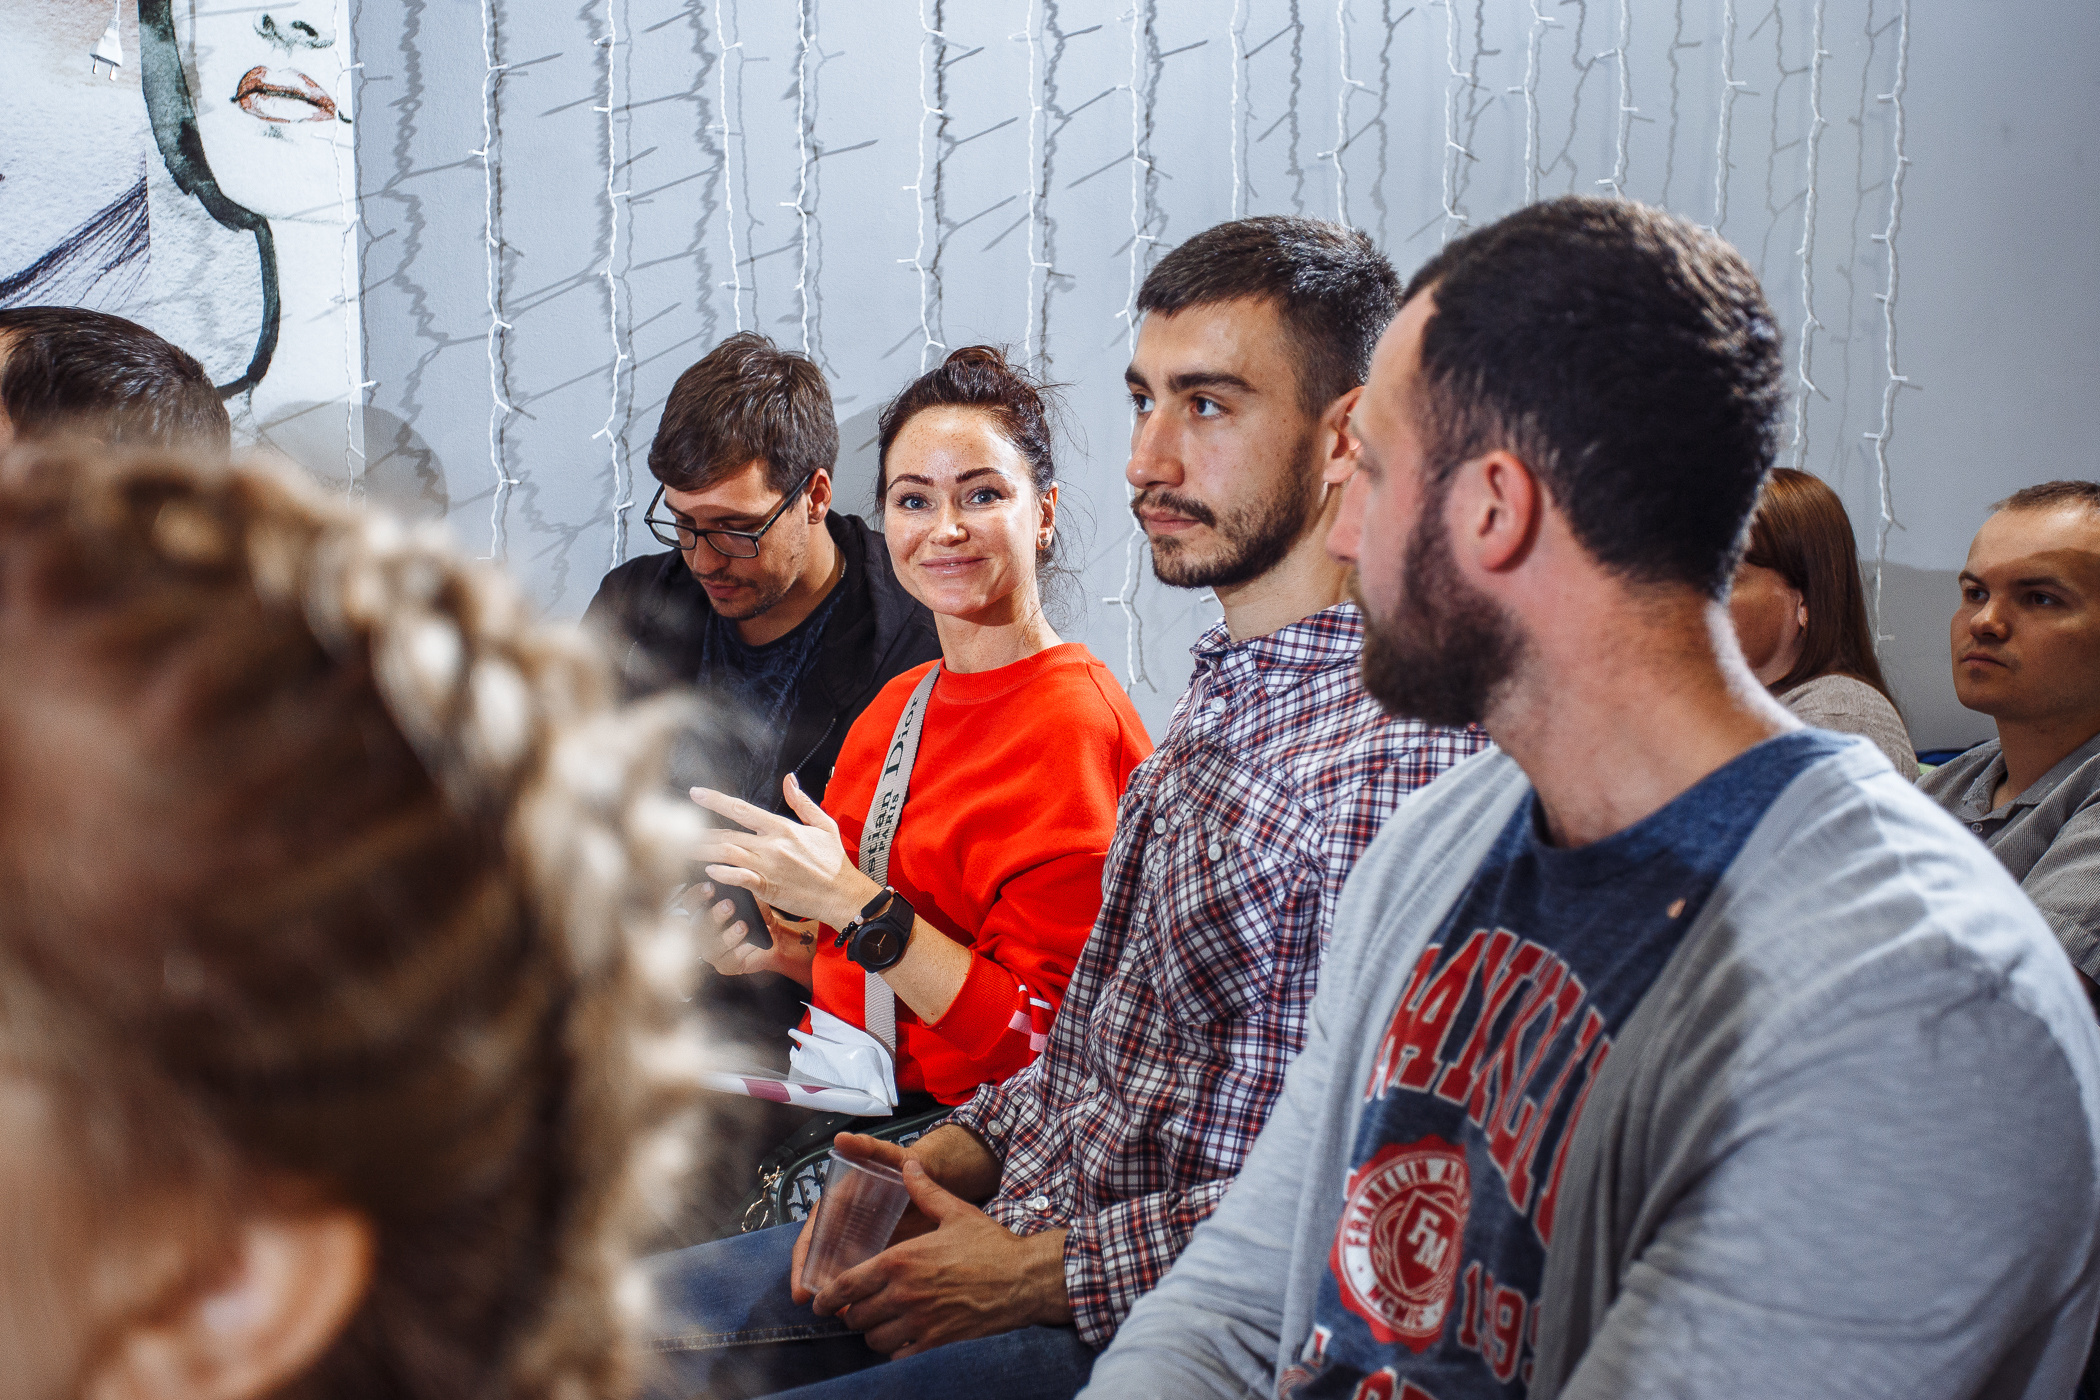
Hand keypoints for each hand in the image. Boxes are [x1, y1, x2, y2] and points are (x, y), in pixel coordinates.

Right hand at [678, 881, 818, 986]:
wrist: (775, 937)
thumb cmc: (757, 914)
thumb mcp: (752, 896)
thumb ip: (741, 886)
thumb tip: (737, 873)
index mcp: (703, 911)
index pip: (690, 902)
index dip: (697, 894)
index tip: (711, 886)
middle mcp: (702, 932)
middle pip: (699, 925)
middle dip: (714, 915)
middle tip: (729, 905)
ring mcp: (712, 951)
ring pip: (712, 946)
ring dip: (728, 935)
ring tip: (743, 925)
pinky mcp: (725, 965)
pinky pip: (729, 960)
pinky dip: (741, 951)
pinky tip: (752, 944)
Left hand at [690, 776, 877, 930]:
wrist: (842, 894)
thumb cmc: (834, 863)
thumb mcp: (823, 825)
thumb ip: (802, 802)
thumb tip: (789, 780)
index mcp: (782, 827)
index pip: (742, 809)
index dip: (716, 800)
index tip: (695, 792)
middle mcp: (771, 844)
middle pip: (726, 834)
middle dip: (698, 831)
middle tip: (675, 829)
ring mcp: (768, 866)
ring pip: (726, 854)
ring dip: (702, 851)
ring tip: (680, 849)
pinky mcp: (767, 887)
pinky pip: (739, 877)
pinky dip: (722, 872)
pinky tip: (707, 870)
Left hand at [808, 1160, 1071, 1357]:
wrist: (1025, 1278)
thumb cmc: (991, 1245)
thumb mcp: (956, 1211)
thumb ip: (925, 1191)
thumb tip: (908, 1165)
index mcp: (901, 1260)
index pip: (846, 1285)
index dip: (827, 1298)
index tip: (821, 1303)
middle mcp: (904, 1293)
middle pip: (856, 1317)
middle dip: (853, 1315)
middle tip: (858, 1310)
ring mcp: (920, 1320)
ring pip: (874, 1339)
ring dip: (873, 1334)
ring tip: (881, 1325)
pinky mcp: (937, 1341)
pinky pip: (900, 1356)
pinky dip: (896, 1351)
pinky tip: (903, 1339)